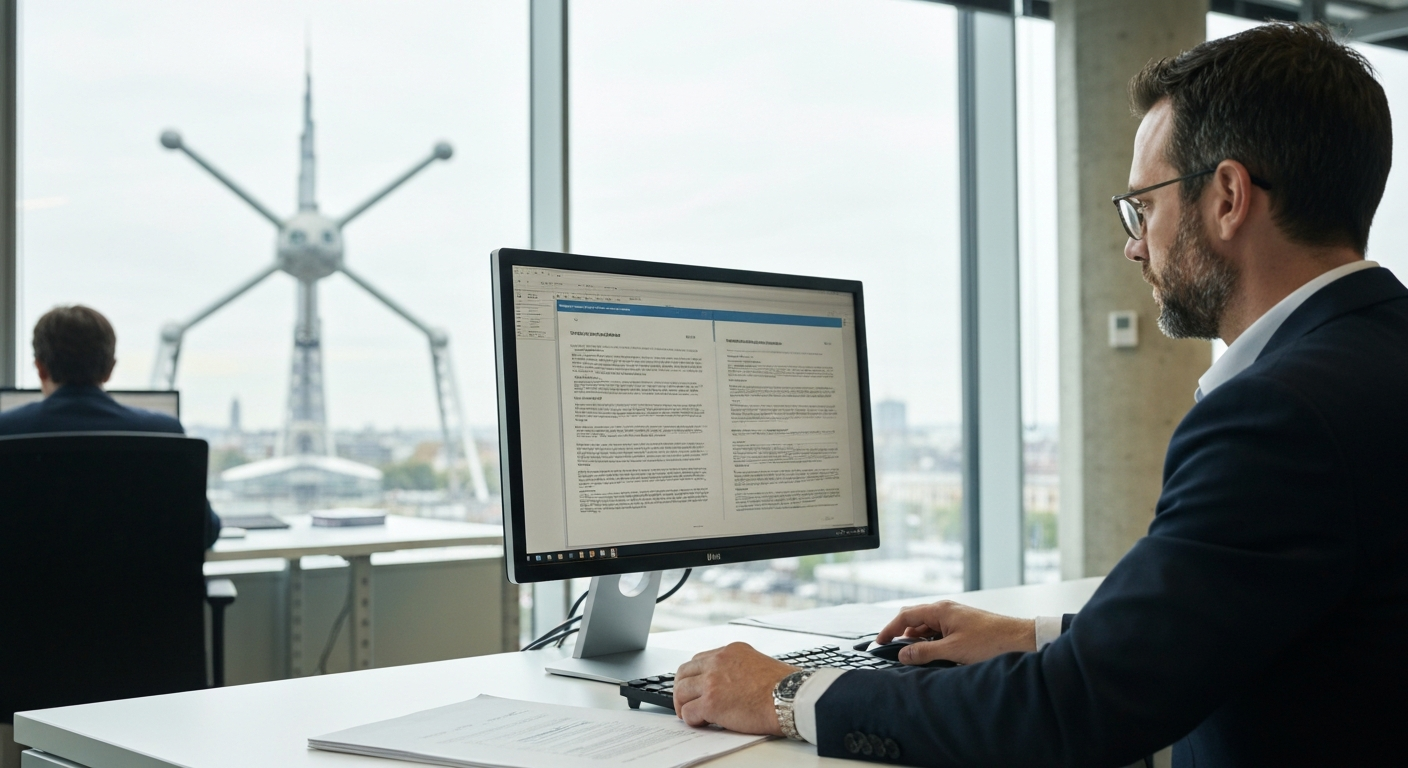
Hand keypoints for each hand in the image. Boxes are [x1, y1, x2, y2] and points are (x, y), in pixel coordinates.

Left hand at [672, 642, 796, 734]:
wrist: (790, 698)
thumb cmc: (783, 686)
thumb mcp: (758, 663)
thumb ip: (739, 668)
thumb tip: (731, 684)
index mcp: (730, 651)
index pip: (700, 660)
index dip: (694, 676)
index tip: (695, 687)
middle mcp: (718, 662)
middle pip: (684, 673)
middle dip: (682, 689)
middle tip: (686, 702)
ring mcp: (712, 681)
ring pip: (681, 691)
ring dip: (684, 705)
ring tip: (692, 715)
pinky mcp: (711, 703)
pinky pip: (688, 712)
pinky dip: (692, 719)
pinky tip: (701, 722)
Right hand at [876, 601, 1034, 665]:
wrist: (1020, 640)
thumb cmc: (991, 641)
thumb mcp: (952, 650)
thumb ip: (924, 653)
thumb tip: (904, 655)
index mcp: (941, 610)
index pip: (905, 616)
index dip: (889, 629)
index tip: (880, 642)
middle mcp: (946, 610)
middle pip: (915, 620)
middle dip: (902, 635)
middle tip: (894, 651)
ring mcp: (955, 618)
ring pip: (927, 628)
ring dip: (918, 641)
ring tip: (914, 658)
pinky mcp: (963, 627)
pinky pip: (939, 633)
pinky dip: (931, 643)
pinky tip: (933, 656)